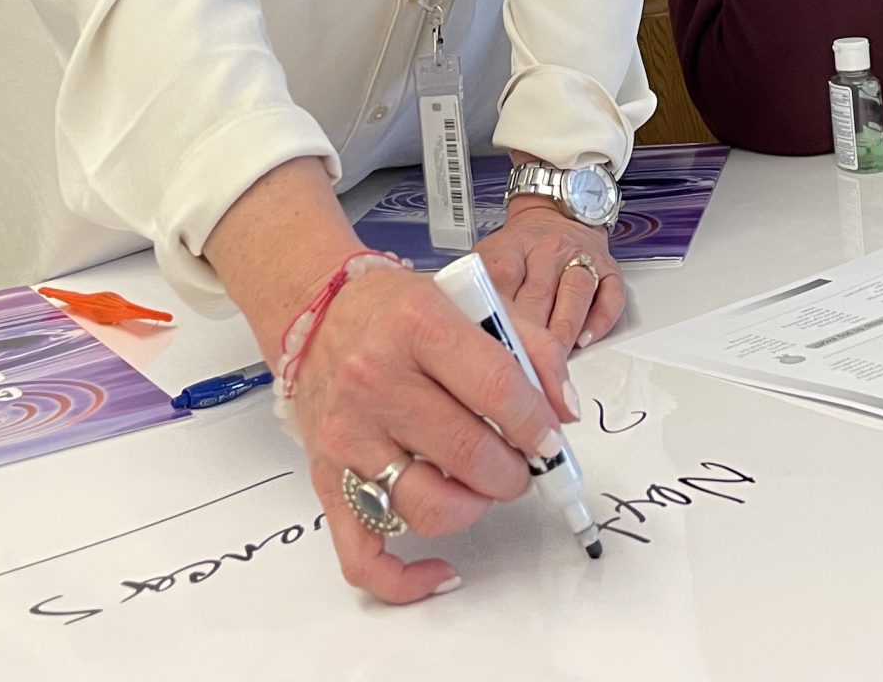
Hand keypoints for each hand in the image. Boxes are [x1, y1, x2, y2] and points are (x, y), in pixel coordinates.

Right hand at [290, 263, 568, 603]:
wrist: (316, 313)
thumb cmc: (398, 311)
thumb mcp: (471, 302)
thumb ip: (532, 349)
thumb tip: (565, 411)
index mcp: (418, 326)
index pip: (496, 388)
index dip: (537, 424)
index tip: (551, 440)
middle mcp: (376, 381)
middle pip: (468, 454)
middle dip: (514, 472)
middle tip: (522, 464)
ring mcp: (349, 436)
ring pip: (428, 506)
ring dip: (475, 508)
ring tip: (484, 486)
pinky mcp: (327, 480)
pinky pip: (363, 555)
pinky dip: (406, 580)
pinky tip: (441, 569)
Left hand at [476, 191, 625, 355]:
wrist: (556, 214)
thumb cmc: (519, 249)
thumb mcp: (487, 258)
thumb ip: (475, 290)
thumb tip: (463, 334)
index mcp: (512, 247)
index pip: (502, 280)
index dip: (497, 317)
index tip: (492, 346)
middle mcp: (548, 250)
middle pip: (539, 293)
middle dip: (529, 336)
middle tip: (520, 368)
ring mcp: (581, 258)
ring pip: (575, 293)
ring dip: (563, 329)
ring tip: (553, 361)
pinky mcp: (608, 270)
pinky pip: (610, 297)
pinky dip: (599, 321)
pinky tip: (585, 340)